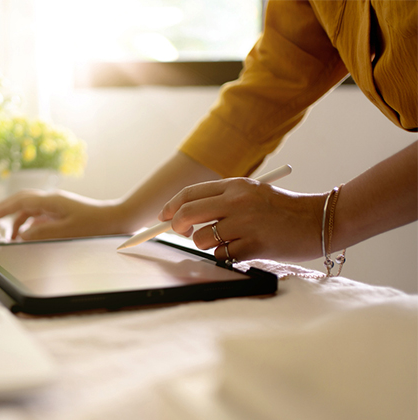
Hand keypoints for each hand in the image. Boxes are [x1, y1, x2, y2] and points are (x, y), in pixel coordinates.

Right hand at [0, 189, 126, 239]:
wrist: (117, 218)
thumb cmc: (96, 224)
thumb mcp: (66, 231)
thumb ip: (41, 233)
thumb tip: (22, 234)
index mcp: (51, 201)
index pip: (20, 202)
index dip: (2, 209)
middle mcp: (53, 200)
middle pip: (23, 201)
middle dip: (6, 209)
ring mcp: (59, 205)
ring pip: (32, 209)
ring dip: (19, 220)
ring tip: (12, 236)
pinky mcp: (64, 212)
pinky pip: (42, 216)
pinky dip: (31, 224)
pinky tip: (30, 234)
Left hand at [158, 178, 325, 261]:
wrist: (319, 220)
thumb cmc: (282, 209)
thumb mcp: (251, 193)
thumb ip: (221, 200)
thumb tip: (183, 216)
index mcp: (235, 185)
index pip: (189, 194)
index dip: (171, 207)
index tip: (163, 217)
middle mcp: (237, 201)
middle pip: (187, 214)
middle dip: (177, 226)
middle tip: (183, 232)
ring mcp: (245, 223)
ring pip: (202, 239)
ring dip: (208, 244)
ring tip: (228, 240)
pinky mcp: (254, 245)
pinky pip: (222, 256)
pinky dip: (226, 256)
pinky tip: (244, 249)